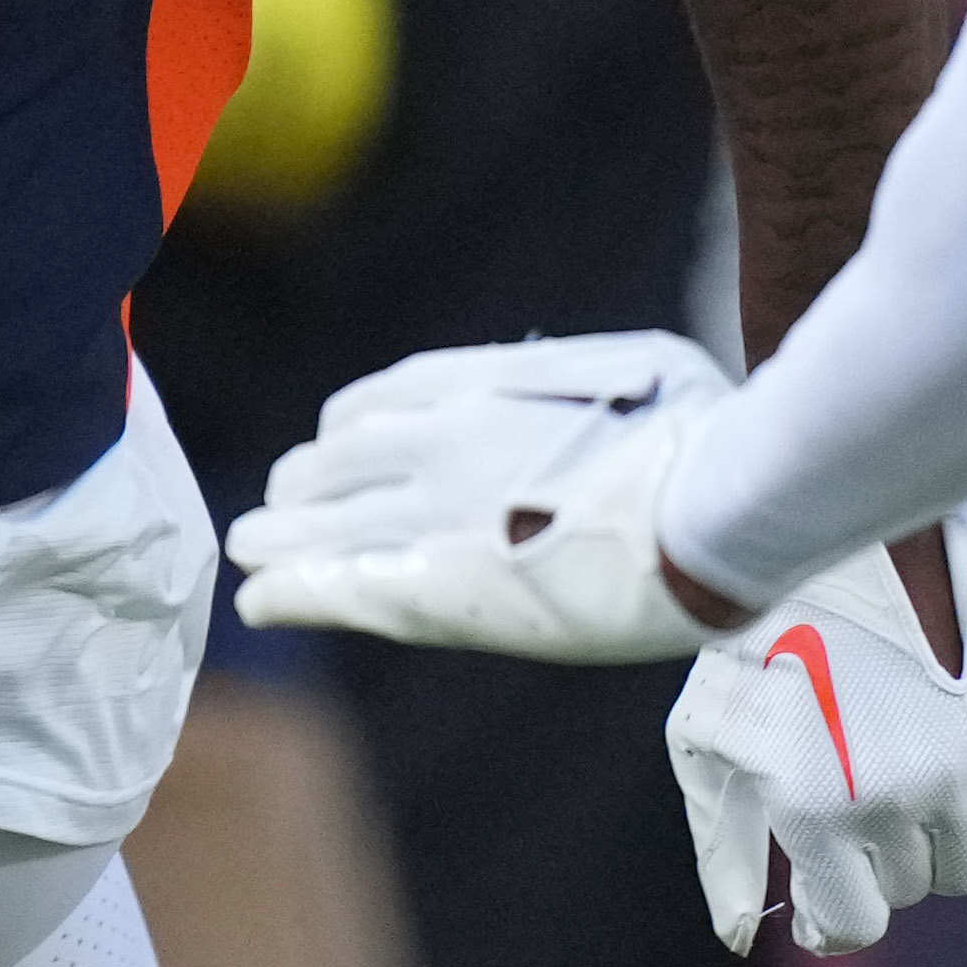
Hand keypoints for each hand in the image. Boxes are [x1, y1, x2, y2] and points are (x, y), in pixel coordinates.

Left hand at [231, 329, 732, 667]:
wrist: (714, 501)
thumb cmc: (707, 432)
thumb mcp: (640, 366)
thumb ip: (583, 381)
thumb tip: (586, 386)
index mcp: (489, 388)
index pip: (386, 401)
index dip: (354, 427)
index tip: (339, 442)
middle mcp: (443, 443)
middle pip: (340, 461)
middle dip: (307, 483)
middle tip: (281, 505)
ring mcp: (437, 517)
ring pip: (326, 524)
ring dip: (282, 537)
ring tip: (253, 549)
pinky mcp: (443, 592)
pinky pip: (342, 588)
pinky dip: (293, 592)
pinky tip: (258, 600)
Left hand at [672, 487, 966, 951]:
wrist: (821, 554)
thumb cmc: (750, 656)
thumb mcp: (707, 747)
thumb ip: (724, 850)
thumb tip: (742, 935)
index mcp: (816, 811)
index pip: (856, 925)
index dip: (834, 918)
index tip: (822, 897)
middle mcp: (892, 801)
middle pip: (909, 889)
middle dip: (874, 865)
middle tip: (848, 809)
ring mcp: (955, 769)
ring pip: (966, 864)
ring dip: (932, 843)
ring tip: (897, 787)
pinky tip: (954, 781)